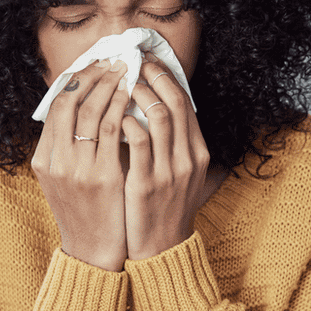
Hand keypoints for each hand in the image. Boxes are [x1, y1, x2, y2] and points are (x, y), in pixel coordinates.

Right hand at [31, 59, 130, 271]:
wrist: (92, 251)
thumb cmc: (85, 211)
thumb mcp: (64, 178)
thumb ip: (67, 147)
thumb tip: (83, 107)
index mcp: (44, 159)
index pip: (56, 105)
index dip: (76, 80)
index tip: (95, 64)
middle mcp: (56, 161)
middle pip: (70, 102)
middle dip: (93, 75)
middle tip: (113, 60)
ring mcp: (77, 169)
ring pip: (90, 111)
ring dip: (110, 85)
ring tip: (126, 70)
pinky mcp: (101, 177)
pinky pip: (111, 130)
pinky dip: (121, 108)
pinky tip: (132, 96)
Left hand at [121, 56, 210, 260]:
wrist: (161, 249)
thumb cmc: (165, 207)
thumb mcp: (182, 175)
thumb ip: (176, 145)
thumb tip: (163, 110)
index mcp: (197, 152)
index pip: (185, 102)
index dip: (166, 76)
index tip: (147, 61)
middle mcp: (188, 158)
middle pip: (175, 102)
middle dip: (152, 76)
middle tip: (131, 62)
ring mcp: (169, 171)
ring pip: (159, 116)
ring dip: (138, 94)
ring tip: (120, 84)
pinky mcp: (147, 184)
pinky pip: (138, 143)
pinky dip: (126, 123)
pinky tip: (113, 117)